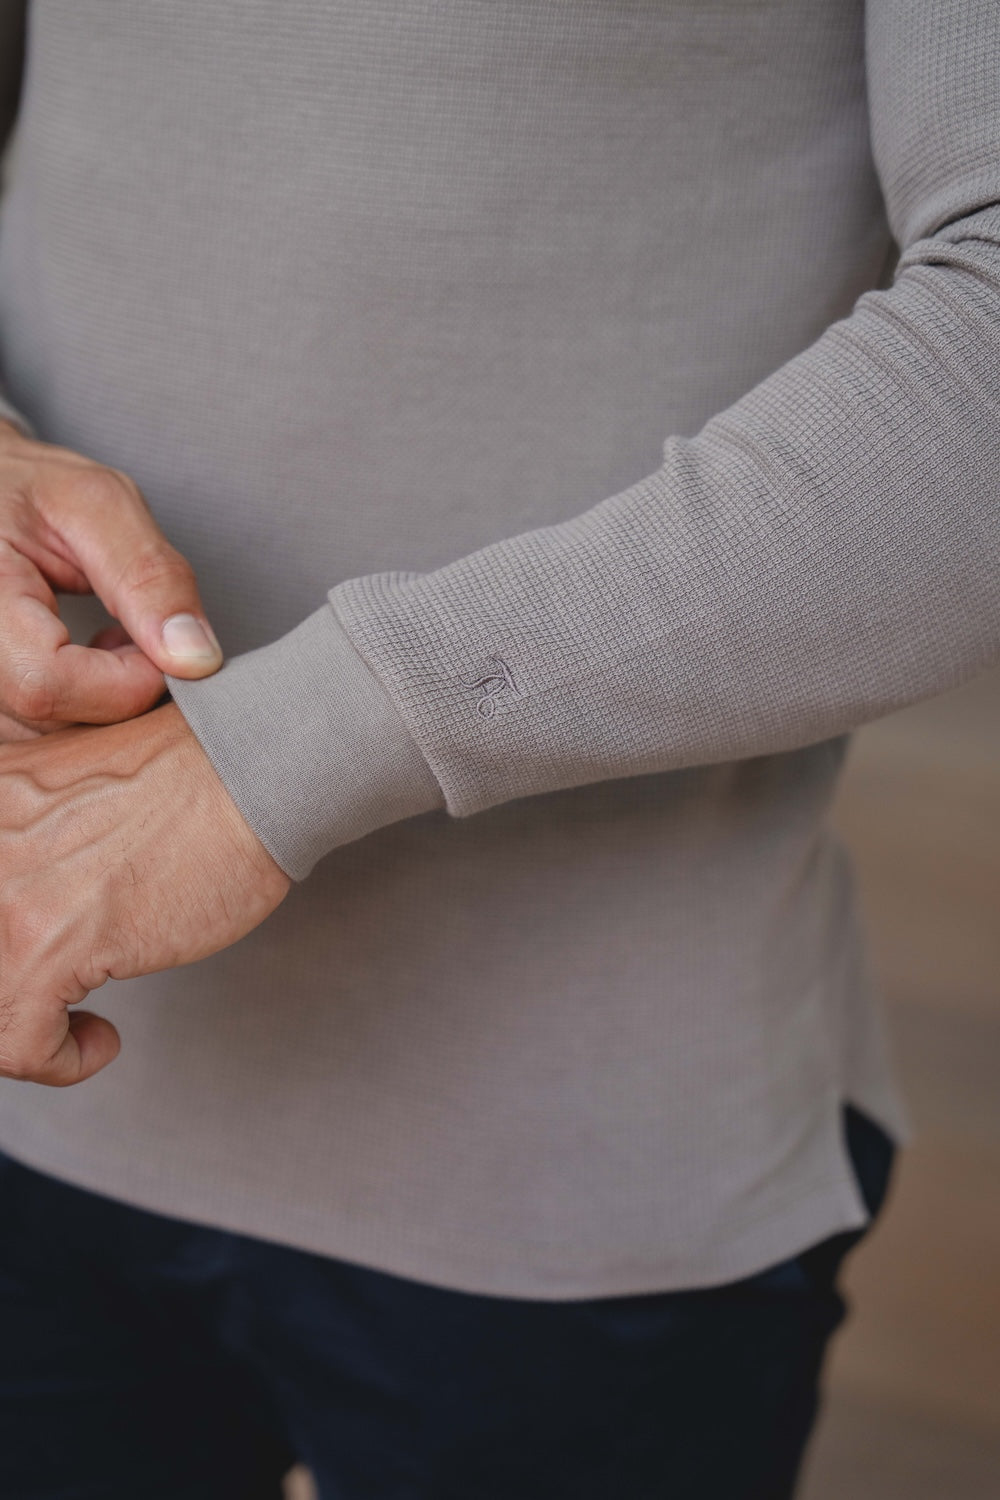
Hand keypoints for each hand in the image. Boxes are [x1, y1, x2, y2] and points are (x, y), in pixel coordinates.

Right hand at [0, 418, 221, 739]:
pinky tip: (87, 661)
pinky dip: (79, 709)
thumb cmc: (25, 488)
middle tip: (136, 635)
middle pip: (50, 722)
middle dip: (120, 691)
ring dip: (102, 702)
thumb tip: (196, 660)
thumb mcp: (94, 503)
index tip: (155, 642)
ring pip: (48, 741)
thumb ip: (148, 575)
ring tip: (109, 640)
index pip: (45, 685)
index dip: (124, 679)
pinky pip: (36, 735)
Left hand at [0, 701, 290, 1085]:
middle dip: (15, 986)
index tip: (37, 951)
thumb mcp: (68, 788)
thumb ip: (29, 835)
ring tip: (73, 1027)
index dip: (8, 943)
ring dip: (27, 1031)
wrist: (250, 773)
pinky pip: (19, 1042)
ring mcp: (8, 896)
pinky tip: (102, 1040)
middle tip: (56, 995)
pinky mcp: (48, 944)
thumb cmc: (191, 774)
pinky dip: (60, 1060)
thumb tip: (38, 901)